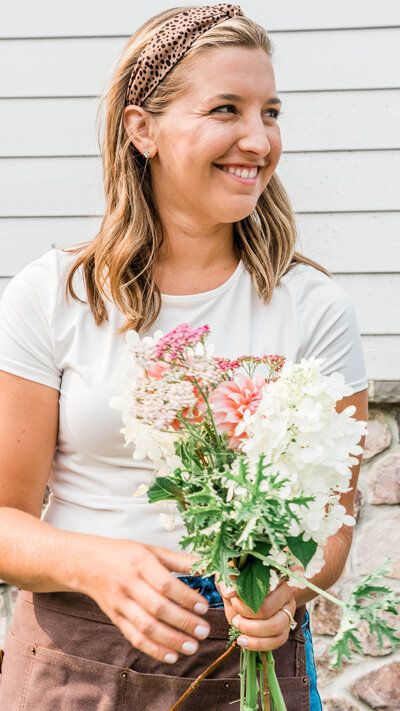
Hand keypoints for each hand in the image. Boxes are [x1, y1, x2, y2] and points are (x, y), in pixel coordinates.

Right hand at [80, 537, 210, 663]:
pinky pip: (134, 637)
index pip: (165, 584)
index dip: (186, 597)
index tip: (204, 607)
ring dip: (171, 640)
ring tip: (192, 647)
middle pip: (157, 608)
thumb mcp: (151, 550)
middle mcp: (129, 584)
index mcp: (140, 563)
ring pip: (146, 627)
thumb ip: (179, 560)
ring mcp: (120, 604)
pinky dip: (153, 649)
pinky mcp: (115, 618)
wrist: (88, 563)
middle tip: (204, 631)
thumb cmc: (125, 554)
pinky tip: (171, 656)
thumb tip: (206, 567)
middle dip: (183, 622)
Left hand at [216, 578, 295, 651]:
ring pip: (277, 627)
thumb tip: (230, 592)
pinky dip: (259, 644)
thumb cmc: (235, 580)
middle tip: (235, 617)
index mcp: (274, 573)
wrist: (240, 592)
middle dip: (247, 617)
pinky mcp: (285, 627)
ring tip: (238, 627)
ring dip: (253, 631)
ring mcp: (288, 610)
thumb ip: (228, 582)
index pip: (264, 588)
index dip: (246, 598)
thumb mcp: (228, 576)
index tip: (233, 600)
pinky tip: (242, 641)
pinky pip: (278, 640)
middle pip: (269, 609)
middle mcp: (286, 591)